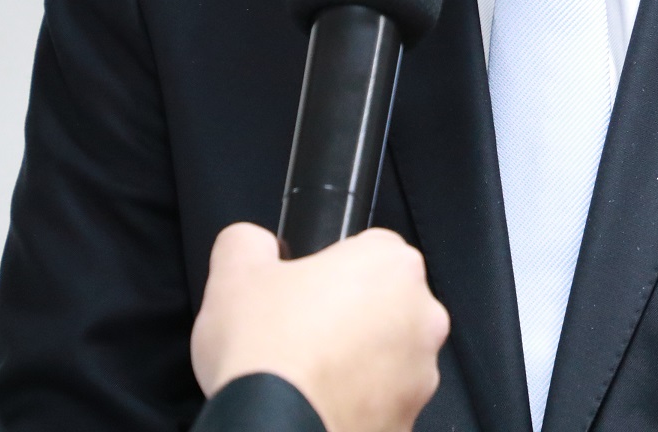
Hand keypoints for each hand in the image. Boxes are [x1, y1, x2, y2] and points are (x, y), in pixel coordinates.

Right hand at [191, 223, 449, 431]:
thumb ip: (248, 243)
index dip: (328, 269)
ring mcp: (423, 370)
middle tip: (300, 335)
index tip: (302, 292)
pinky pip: (385, 400)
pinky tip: (320, 404)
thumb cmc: (266, 353)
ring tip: (307, 375)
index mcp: (392, 265)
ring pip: (389, 354)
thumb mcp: (233, 276)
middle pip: (385, 303)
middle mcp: (423, 314)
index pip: (367, 250)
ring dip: (358, 361)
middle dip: (349, 315)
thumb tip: (253, 243)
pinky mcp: (412, 418)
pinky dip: (358, 402)